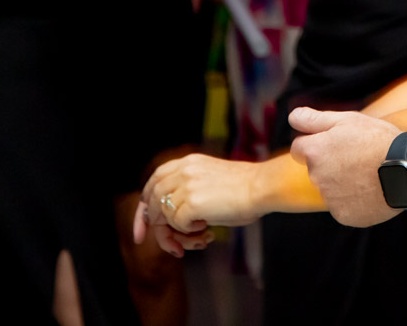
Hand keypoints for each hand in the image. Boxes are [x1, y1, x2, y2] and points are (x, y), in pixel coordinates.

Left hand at [136, 154, 262, 236]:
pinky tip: (208, 229)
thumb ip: (187, 192)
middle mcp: (183, 170)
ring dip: (179, 233)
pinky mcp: (192, 202)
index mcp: (188, 162)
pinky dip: (189, 232)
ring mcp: (186, 185)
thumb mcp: (209, 182)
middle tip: (171, 244)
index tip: (144, 227)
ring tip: (202, 236)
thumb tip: (166, 219)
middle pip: (152, 200)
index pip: (154, 181)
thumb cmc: (244, 191)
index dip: (145, 205)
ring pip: (164, 215)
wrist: (262, 188)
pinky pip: (177, 224)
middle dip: (154, 225)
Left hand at [288, 108, 399, 227]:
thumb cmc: (378, 140)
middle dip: (329, 164)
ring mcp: (329, 199)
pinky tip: (369, 190)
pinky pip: (342, 206)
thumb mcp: (348, 120)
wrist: (406, 169)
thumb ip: (315, 119)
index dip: (315, 143)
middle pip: (315, 169)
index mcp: (315, 151)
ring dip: (341, 182)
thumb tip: (292, 118)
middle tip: (356, 157)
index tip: (335, 144)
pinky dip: (352, 200)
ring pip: (329, 188)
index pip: (298, 148)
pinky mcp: (343, 216)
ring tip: (366, 174)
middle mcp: (317, 177)